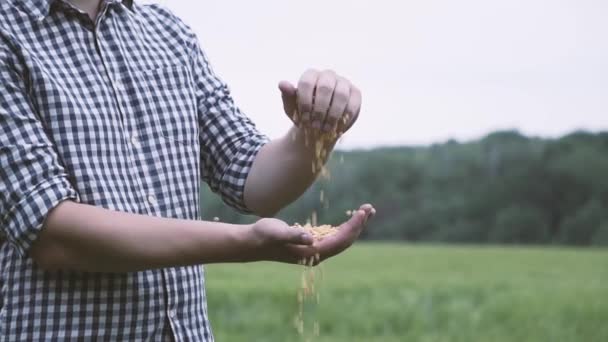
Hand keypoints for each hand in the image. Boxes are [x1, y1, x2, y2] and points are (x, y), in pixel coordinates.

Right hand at [244, 203, 374, 263]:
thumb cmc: (263, 236)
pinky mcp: (311, 245)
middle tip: (370, 208)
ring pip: (341, 239)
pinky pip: (334, 237)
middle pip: (345, 241)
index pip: (340, 240)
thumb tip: (309, 238)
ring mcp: (315, 250)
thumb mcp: (276, 232)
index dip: (353, 226)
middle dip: (359, 225)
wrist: (252, 243)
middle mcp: (316, 254)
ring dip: (354, 226)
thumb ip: (292, 235)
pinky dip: (344, 227)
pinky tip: (350, 220)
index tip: (362, 212)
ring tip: (366, 211)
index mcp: (312, 253)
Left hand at [279, 69, 361, 135]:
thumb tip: (282, 84)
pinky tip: (337, 128)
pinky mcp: (355, 93)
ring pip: (341, 95)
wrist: (319, 125)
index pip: (307, 82)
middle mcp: (328, 75)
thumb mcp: (292, 107)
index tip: (303, 118)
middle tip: (314, 125)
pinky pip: (353, 103)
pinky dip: (345, 117)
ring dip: (332, 114)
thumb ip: (287, 96)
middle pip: (325, 87)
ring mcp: (343, 83)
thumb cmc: (304, 114)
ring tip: (325, 129)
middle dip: (319, 109)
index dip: (305, 102)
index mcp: (311, 76)